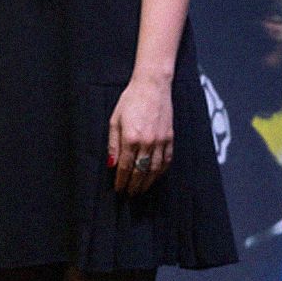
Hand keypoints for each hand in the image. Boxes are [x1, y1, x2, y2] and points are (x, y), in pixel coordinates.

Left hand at [107, 74, 173, 194]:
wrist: (152, 86)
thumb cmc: (131, 100)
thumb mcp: (115, 120)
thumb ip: (113, 144)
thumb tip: (111, 164)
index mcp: (131, 138)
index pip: (125, 167)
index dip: (121, 181)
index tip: (118, 189)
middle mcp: (147, 142)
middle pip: (140, 172)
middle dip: (134, 185)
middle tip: (129, 194)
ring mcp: (161, 141)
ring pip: (155, 170)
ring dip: (148, 182)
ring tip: (141, 189)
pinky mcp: (170, 138)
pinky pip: (167, 160)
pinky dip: (161, 172)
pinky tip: (156, 176)